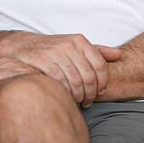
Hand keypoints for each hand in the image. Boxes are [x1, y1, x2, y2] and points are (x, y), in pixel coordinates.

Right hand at [0, 32, 120, 106]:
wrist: (24, 46)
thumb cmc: (54, 49)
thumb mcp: (76, 46)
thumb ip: (98, 51)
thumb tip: (119, 55)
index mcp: (80, 41)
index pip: (100, 65)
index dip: (102, 83)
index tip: (99, 92)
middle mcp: (69, 45)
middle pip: (89, 76)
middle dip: (91, 93)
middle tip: (88, 101)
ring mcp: (56, 52)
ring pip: (75, 81)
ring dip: (78, 96)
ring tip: (78, 101)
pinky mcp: (43, 60)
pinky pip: (60, 81)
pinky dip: (65, 93)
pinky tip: (65, 96)